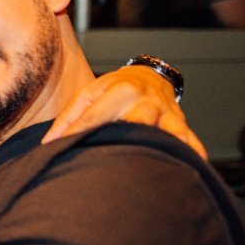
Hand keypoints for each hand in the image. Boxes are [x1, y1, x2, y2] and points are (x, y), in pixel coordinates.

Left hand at [42, 65, 207, 158]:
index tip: (60, 151)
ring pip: (167, 132)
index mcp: (121, 91)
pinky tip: (195, 167)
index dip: (76, 135)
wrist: (151, 76)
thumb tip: (49, 142)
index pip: (95, 117)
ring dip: (163, 147)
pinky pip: (190, 139)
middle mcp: (146, 101)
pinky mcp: (181, 123)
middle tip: (115, 160)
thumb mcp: (88, 93)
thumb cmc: (114, 88)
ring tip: (158, 167)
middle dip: (127, 138)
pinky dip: (193, 152)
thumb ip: (69, 116)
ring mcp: (166, 113)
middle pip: (136, 123)